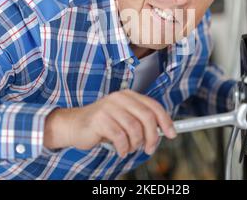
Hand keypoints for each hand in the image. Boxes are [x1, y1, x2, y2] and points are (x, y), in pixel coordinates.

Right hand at [43, 89, 176, 156]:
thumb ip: (142, 121)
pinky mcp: (99, 120)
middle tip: (149, 149)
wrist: (74, 125)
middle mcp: (119, 98)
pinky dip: (123, 148)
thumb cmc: (103, 124)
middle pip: (147, 118)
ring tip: (128, 148)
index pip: (154, 106)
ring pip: (134, 130)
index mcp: (129, 95)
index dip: (165, 121)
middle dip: (152, 137)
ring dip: (135, 144)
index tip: (172, 134)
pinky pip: (120, 138)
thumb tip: (165, 131)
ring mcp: (109, 107)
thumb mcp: (125, 118)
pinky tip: (120, 150)